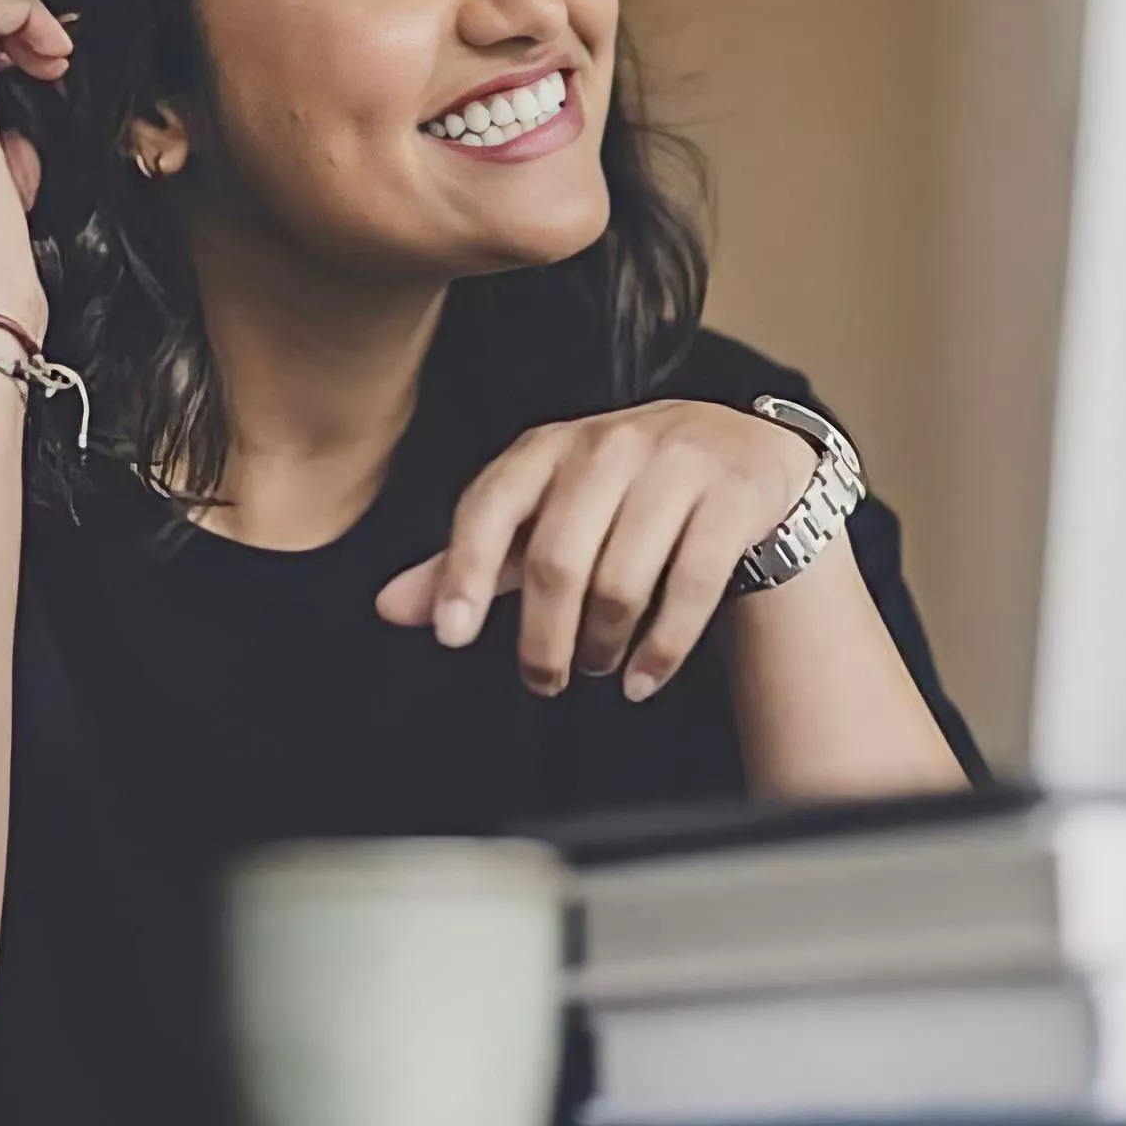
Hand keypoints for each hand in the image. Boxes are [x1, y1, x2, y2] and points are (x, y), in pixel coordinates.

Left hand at [375, 401, 818, 699]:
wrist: (737, 448)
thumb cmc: (619, 492)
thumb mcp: (541, 513)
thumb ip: (472, 560)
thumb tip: (388, 608)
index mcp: (545, 448)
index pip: (490, 506)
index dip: (465, 572)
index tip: (452, 635)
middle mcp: (606, 447)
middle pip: (556, 560)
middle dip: (543, 638)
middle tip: (544, 678)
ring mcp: (673, 466)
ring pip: (621, 580)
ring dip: (603, 644)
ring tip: (599, 665)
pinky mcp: (729, 498)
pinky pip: (691, 586)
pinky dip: (663, 648)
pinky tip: (644, 678)